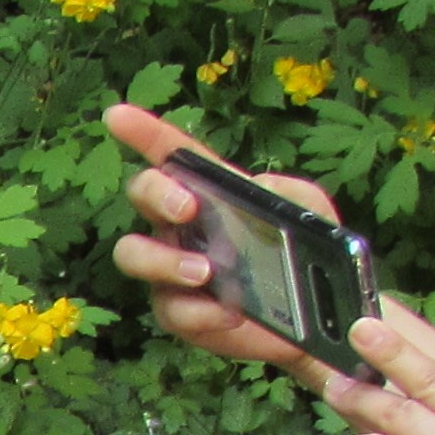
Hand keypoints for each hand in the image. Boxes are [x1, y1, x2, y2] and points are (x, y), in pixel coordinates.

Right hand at [103, 103, 352, 394]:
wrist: (318, 320)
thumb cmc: (305, 257)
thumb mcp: (311, 212)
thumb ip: (291, 190)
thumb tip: (258, 187)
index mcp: (208, 191)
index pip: (171, 154)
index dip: (141, 132)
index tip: (116, 114)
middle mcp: (178, 225)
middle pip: (142, 194)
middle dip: (157, 195)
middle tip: (188, 210)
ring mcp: (170, 270)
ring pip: (132, 253)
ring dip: (162, 259)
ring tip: (203, 271)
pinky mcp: (178, 313)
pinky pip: (169, 310)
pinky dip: (199, 313)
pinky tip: (230, 313)